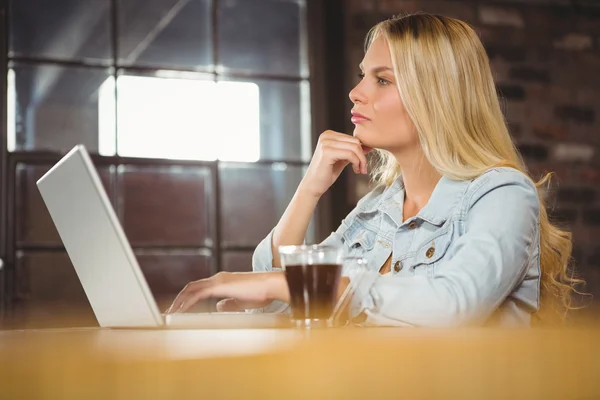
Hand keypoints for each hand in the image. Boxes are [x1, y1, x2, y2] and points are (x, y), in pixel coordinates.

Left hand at [166, 271, 288, 313]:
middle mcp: (217, 278)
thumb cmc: (261, 294)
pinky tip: (181, 312)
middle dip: (178, 300)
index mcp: (222, 282)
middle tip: (169, 313)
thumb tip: (217, 307)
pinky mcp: (219, 285)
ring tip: (170, 314)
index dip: (188, 299)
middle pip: (191, 287)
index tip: (179, 310)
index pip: (199, 289)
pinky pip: (197, 294)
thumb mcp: (242, 301)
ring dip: (179, 301)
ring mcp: (218, 280)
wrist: (271, 286)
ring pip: (191, 289)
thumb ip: (229, 303)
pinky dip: (187, 303)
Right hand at [299, 130, 370, 197]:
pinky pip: (350, 154)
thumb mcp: (342, 158)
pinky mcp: (327, 152)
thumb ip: (352, 151)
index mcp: (329, 134)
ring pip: (354, 147)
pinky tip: (355, 170)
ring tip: (359, 170)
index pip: (353, 138)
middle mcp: (326, 136)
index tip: (363, 163)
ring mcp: (325, 143)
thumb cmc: (326, 173)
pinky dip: (356, 163)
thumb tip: (367, 146)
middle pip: (355, 141)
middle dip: (362, 156)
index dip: (361, 150)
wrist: (313, 185)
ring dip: (361, 160)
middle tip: (363, 168)